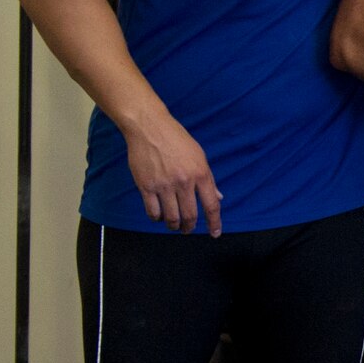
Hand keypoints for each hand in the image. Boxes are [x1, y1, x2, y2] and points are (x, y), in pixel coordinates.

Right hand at [126, 110, 223, 234]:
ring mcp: (164, 185)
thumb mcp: (200, 157)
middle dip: (190, 227)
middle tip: (188, 230)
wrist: (150, 128)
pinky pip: (152, 211)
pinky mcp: (145, 186)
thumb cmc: (177, 140)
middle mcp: (184, 182)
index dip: (214, 223)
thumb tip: (218, 198)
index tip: (215, 234)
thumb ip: (208, 179)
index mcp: (201, 174)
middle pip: (190, 215)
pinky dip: (157, 218)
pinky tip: (159, 216)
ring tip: (174, 225)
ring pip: (171, 217)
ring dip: (173, 225)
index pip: (211, 205)